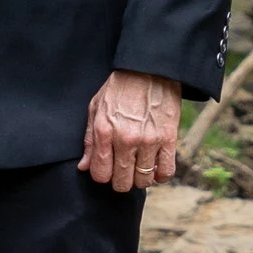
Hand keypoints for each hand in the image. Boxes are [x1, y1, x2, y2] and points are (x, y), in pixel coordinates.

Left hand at [79, 71, 180, 195]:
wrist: (149, 70)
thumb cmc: (119, 88)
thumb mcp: (96, 108)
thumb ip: (89, 140)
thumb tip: (83, 166)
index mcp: (104, 132)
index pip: (100, 174)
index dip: (102, 176)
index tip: (107, 170)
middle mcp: (125, 140)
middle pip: (122, 182)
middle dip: (121, 181)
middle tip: (123, 171)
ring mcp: (149, 141)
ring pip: (143, 180)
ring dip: (140, 178)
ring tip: (139, 167)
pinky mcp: (168, 138)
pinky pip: (166, 171)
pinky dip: (160, 175)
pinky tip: (155, 167)